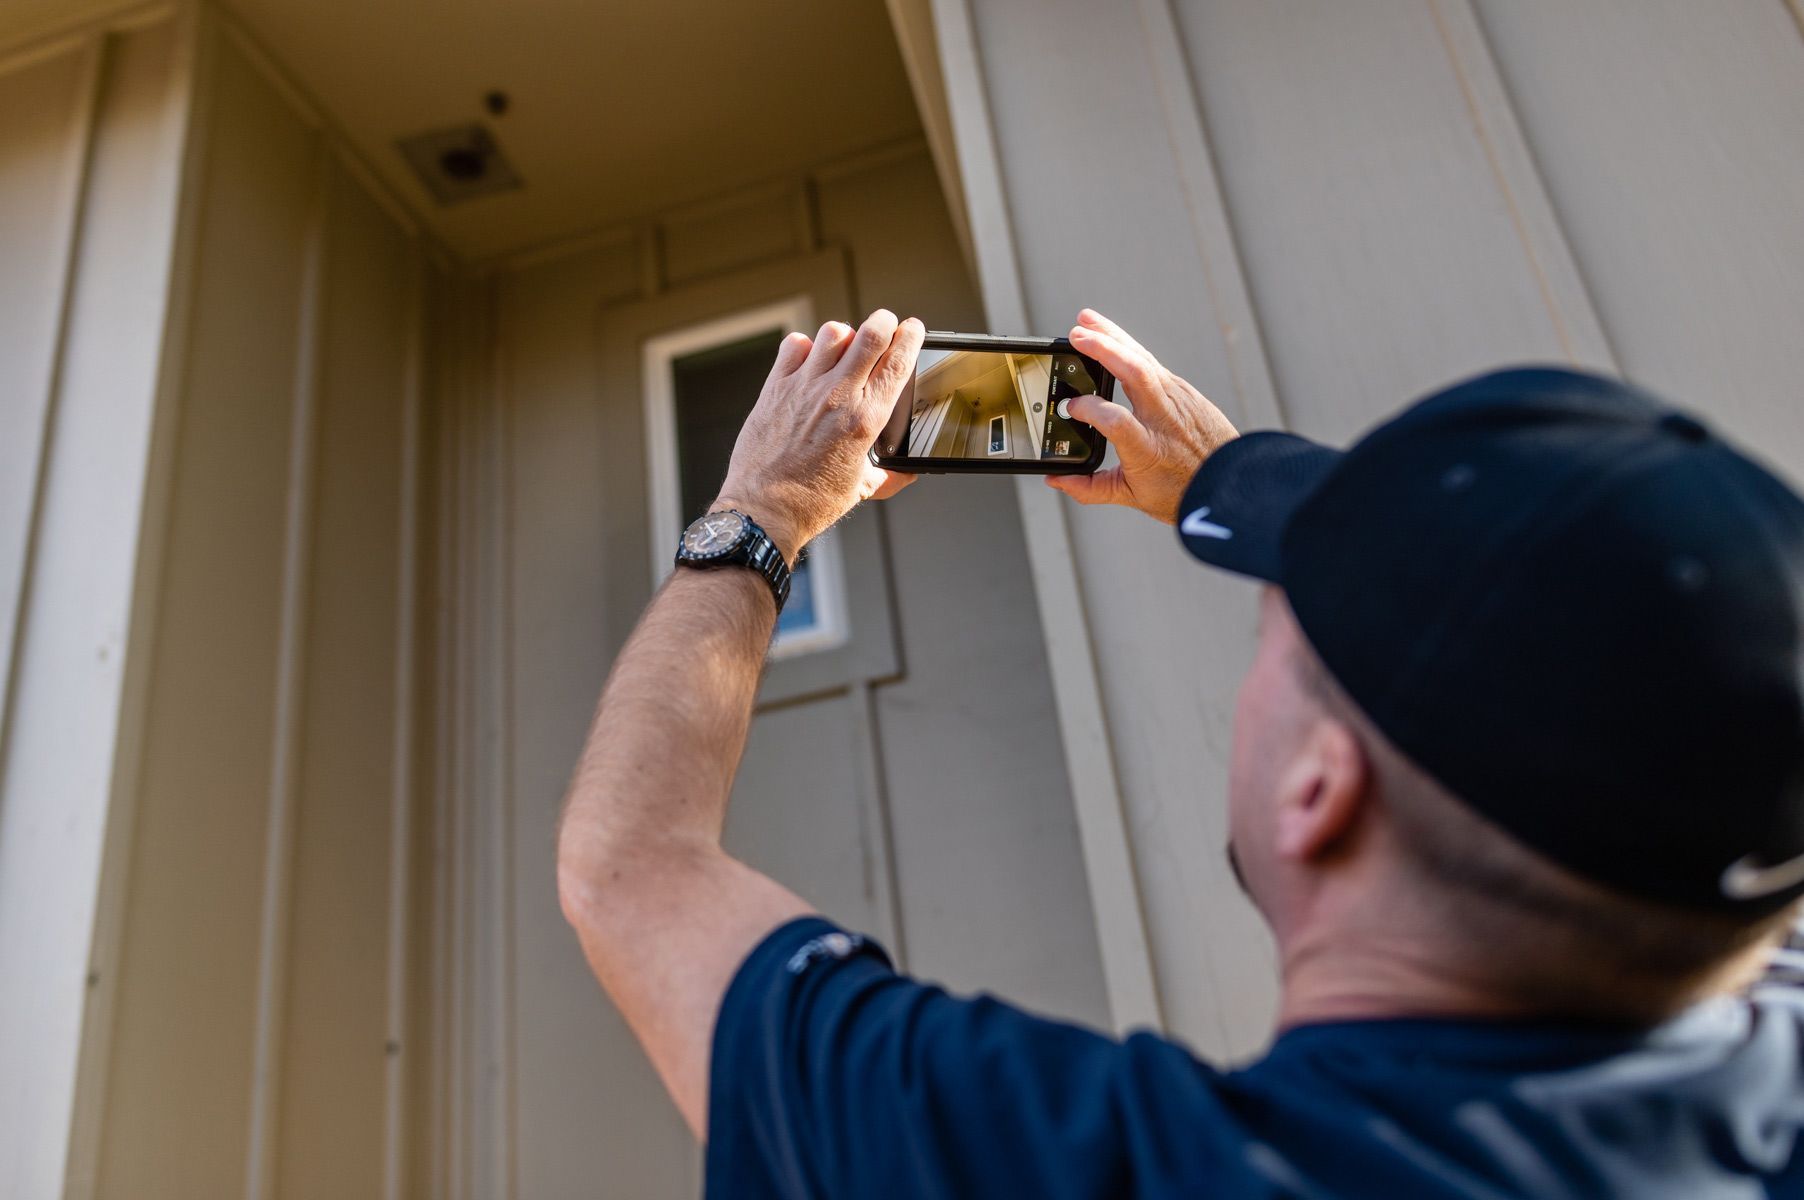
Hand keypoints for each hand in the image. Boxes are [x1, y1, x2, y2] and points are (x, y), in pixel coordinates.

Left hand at [714, 310, 922, 561]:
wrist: (764, 509)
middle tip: (884, 324)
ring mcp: (804, 388)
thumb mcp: (860, 487)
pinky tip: (807, 362)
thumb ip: (889, 476)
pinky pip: (794, 346)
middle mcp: (838, 397)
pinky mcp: (775, 388)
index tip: (913, 329)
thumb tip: (906, 474)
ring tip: (842, 349)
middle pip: (871, 334)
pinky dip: (804, 347)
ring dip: (844, 336)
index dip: (911, 337)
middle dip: (883, 322)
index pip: (897, 362)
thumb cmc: (811, 502)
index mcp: (866, 420)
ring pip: (833, 332)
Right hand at [1045, 309, 1238, 523]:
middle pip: (1135, 373)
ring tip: (1087, 320)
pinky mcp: (1183, 390)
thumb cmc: (1181, 490)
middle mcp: (1164, 418)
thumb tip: (1056, 479)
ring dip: (1114, 336)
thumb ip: (1090, 488)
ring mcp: (1177, 399)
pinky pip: (1152, 362)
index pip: (1115, 420)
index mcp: (1148, 449)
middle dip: (1104, 349)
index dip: (1089, 409)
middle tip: (1075, 334)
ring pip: (1144, 359)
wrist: (1228, 480)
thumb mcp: (1131, 495)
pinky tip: (1112, 338)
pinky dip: (1128, 347)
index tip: (1070, 408)